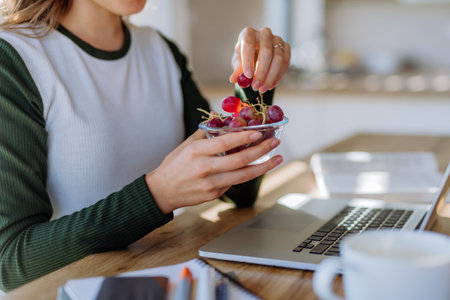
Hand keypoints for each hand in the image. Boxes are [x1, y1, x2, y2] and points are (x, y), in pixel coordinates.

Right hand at [145, 130, 282, 213]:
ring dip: (263, 167)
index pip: (225, 143)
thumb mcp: (186, 145)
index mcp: (197, 151)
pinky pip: (233, 182)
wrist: (162, 191)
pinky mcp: (213, 195)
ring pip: (242, 175)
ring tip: (277, 159)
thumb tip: (227, 125)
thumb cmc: (175, 164)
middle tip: (274, 142)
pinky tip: (256, 167)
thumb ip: (206, 135)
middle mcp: (204, 168)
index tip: (259, 132)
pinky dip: (246, 174)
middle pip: (239, 160)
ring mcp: (210, 184)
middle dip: (260, 150)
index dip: (244, 137)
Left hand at [229, 27, 290, 92]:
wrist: (257, 55)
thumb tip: (234, 79)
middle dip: (261, 72)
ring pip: (278, 58)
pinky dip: (278, 76)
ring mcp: (277, 39)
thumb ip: (237, 70)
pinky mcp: (286, 47)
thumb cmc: (245, 57)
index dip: (248, 61)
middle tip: (255, 87)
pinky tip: (270, 85)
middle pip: (266, 52)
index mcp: (248, 33)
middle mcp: (264, 33)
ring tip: (262, 88)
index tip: (248, 76)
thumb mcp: (238, 63)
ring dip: (271, 76)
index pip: (249, 44)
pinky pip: (286, 62)